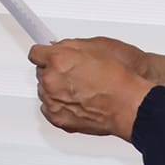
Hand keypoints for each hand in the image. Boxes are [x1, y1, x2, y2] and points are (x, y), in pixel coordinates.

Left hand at [27, 37, 156, 138]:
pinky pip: (49, 108)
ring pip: (45, 91)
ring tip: (80, 89)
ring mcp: (53, 102)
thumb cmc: (118, 79)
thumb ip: (70, 45)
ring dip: (56, 88)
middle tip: (73, 73)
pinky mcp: (57, 118)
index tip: (48, 56)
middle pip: (41, 72)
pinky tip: (77, 101)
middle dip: (54, 71)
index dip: (45, 53)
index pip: (36, 53)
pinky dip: (59, 105)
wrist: (129, 105)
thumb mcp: (96, 47)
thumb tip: (59, 46)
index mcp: (58, 60)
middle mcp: (51, 81)